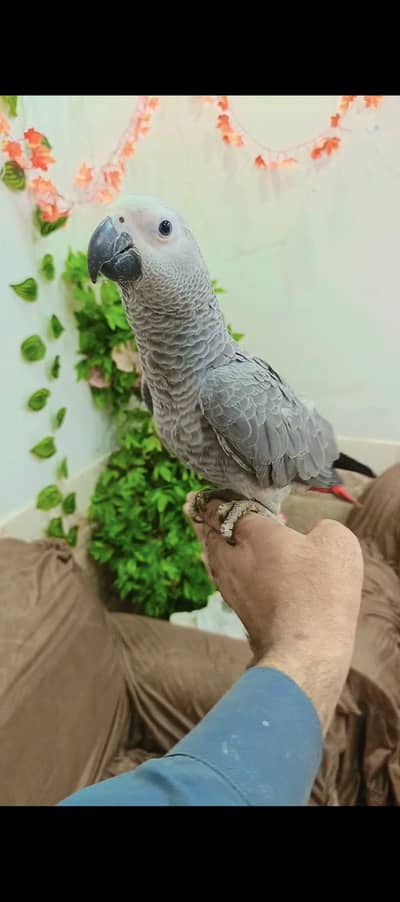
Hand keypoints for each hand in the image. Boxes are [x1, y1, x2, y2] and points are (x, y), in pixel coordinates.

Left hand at [186, 495, 362, 732]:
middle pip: (210, 532)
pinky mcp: (238, 611)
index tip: (207, 494)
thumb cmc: (320, 590)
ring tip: (206, 536)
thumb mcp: (337, 542)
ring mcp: (231, 587)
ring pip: (213, 558)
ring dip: (210, 545)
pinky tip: (229, 571)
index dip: (216, 499)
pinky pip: (223, 581)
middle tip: (194, 509)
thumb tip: (312, 537)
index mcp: (252, 531)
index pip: (224, 508)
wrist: (306, 650)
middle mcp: (232, 557)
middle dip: (203, 520)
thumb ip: (322, 529)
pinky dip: (223, 569)